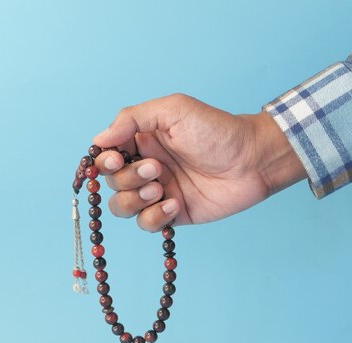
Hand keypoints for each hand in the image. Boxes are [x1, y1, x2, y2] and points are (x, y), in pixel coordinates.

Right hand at [93, 94, 305, 228]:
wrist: (253, 160)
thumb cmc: (216, 130)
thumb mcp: (173, 110)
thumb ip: (132, 118)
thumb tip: (98, 140)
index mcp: (141, 141)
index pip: (105, 155)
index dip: (103, 161)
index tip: (115, 159)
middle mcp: (144, 167)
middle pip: (111, 182)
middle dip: (127, 178)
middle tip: (156, 170)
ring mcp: (157, 192)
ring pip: (122, 207)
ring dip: (135, 200)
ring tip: (161, 189)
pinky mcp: (171, 213)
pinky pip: (146, 224)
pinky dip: (155, 217)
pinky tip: (176, 203)